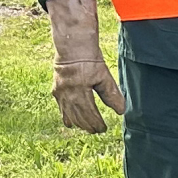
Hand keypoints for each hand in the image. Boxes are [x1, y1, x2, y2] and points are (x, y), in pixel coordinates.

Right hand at [45, 0, 125, 133]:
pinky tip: (72, 123)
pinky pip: (61, 109)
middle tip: (97, 130)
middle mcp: (68, 94)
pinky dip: (67, 117)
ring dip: (79, 124)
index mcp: (80, 91)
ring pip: (69, 115)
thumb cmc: (90, 60)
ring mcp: (60, 93)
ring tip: (87, 128)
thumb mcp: (104, 76)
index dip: (97, 123)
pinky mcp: (56, 90)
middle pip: (79, 117)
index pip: (90, 114)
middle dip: (88, 126)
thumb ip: (111, 94)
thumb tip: (121, 111)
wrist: (72, 47)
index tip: (104, 128)